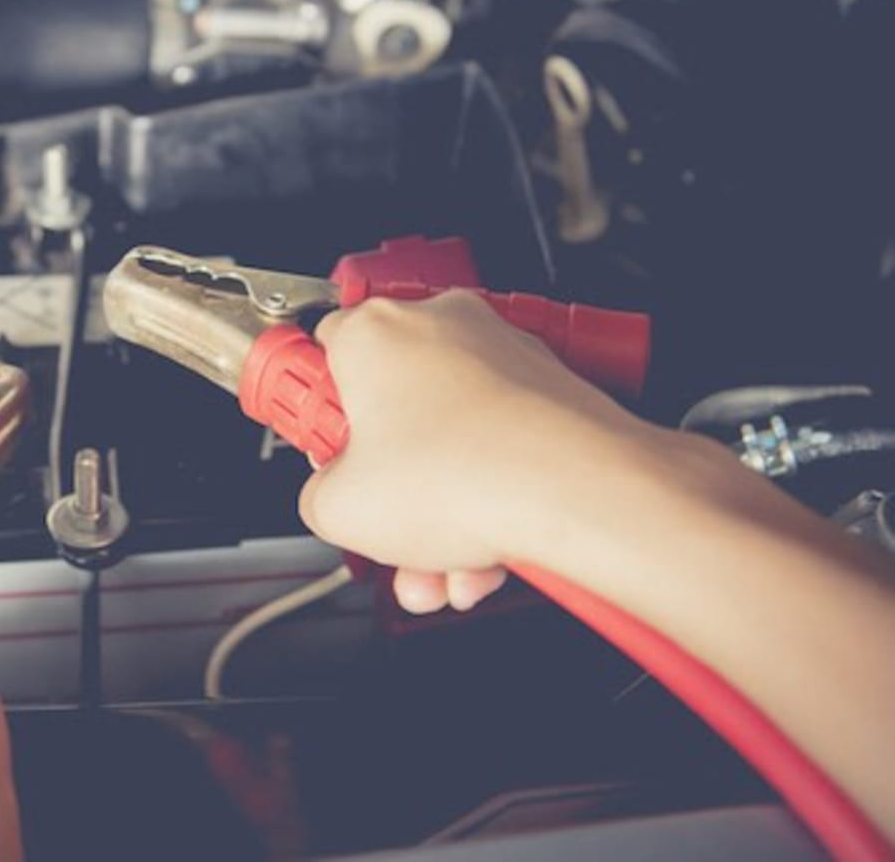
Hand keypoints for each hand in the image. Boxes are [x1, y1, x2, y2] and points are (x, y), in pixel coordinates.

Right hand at [298, 291, 656, 612]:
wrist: (580, 495)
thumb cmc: (470, 478)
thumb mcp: (339, 510)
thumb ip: (318, 496)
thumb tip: (333, 500)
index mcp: (373, 333)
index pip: (319, 354)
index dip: (316, 415)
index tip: (318, 445)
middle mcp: (439, 326)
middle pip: (389, 411)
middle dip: (386, 488)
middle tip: (381, 523)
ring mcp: (500, 353)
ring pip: (447, 440)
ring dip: (436, 515)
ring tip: (439, 570)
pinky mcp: (547, 387)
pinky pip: (496, 446)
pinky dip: (486, 500)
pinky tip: (480, 557)